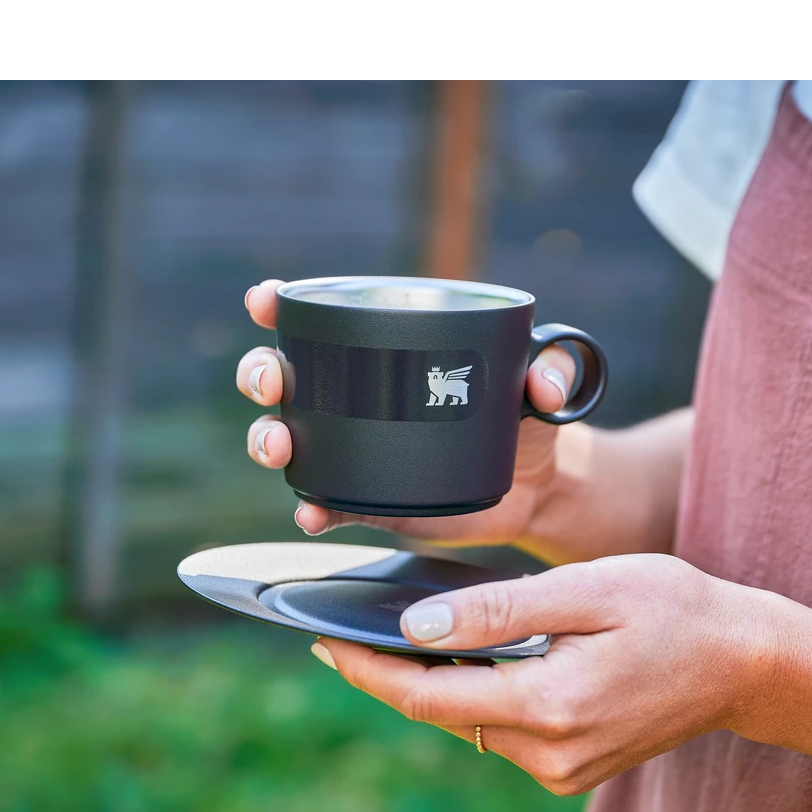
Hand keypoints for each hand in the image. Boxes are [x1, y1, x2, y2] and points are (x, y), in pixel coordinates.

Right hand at [236, 279, 577, 545]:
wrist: (538, 489)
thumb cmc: (528, 419)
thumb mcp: (542, 385)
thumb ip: (551, 371)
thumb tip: (543, 384)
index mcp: (382, 352)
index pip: (319, 321)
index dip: (280, 306)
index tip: (265, 299)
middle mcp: (352, 398)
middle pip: (282, 377)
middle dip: (259, 372)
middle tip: (271, 382)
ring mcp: (351, 451)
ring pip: (286, 440)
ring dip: (267, 439)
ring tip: (279, 445)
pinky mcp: (365, 501)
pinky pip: (324, 504)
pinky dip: (310, 508)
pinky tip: (310, 512)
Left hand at [307, 554, 768, 794]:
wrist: (746, 663)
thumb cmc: (676, 609)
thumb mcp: (590, 589)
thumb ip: (501, 610)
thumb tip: (417, 624)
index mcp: (550, 704)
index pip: (427, 694)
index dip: (365, 668)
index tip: (319, 638)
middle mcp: (549, 751)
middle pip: (439, 711)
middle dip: (389, 671)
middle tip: (342, 628)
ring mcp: (561, 768)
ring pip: (467, 721)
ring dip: (435, 679)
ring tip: (402, 631)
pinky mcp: (570, 769)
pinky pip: (499, 728)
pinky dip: (476, 692)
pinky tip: (467, 655)